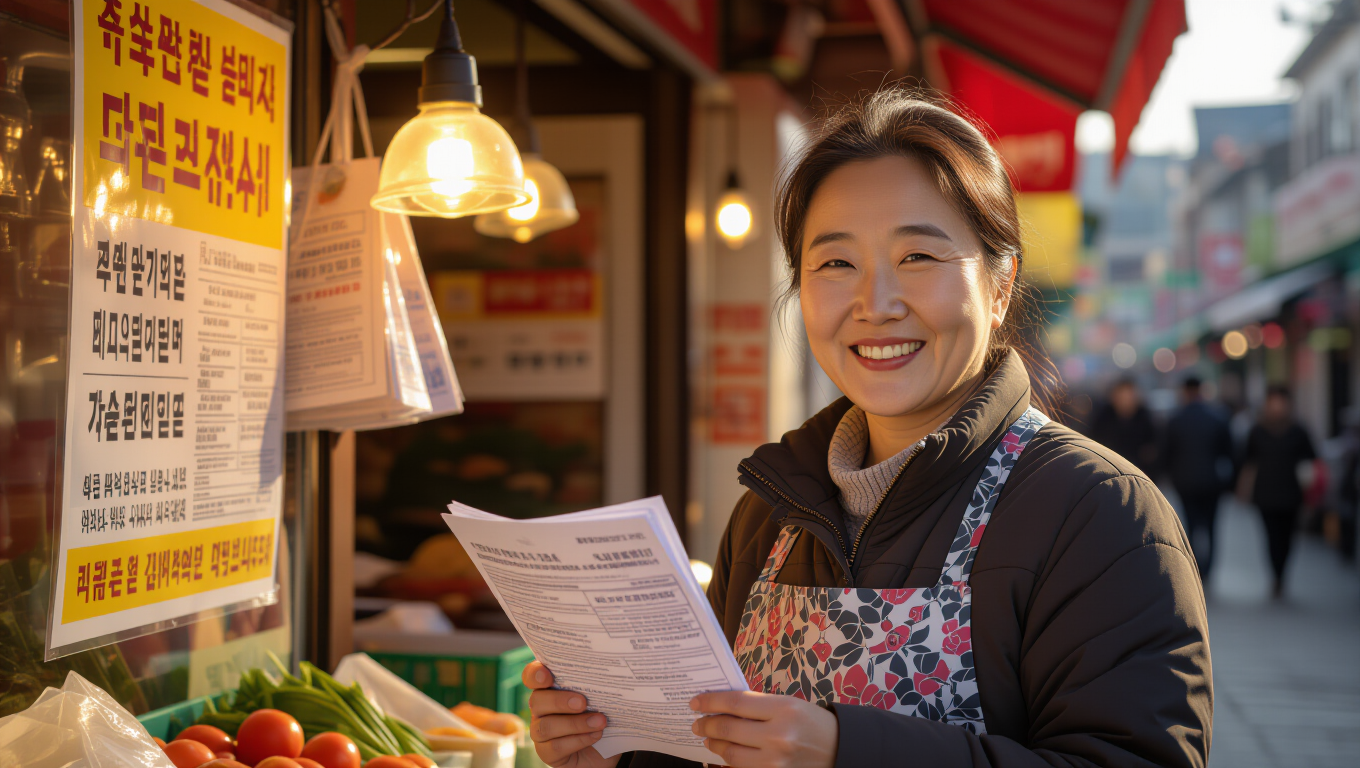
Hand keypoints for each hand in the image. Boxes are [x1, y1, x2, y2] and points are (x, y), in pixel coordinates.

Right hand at [523, 660, 619, 767]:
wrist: (603, 748)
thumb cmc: (598, 715)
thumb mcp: (598, 699)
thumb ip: (594, 687)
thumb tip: (607, 675)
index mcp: (548, 688)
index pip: (531, 676)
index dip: (535, 674)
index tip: (547, 677)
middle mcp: (540, 709)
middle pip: (537, 700)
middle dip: (560, 701)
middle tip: (583, 703)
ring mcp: (539, 731)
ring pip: (546, 726)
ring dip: (575, 724)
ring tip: (600, 721)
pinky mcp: (546, 752)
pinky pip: (556, 747)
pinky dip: (579, 740)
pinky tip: (596, 735)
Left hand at [691, 691, 837, 767]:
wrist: (840, 750)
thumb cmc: (812, 723)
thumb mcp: (789, 704)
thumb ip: (757, 705)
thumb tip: (721, 706)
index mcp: (784, 709)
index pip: (735, 703)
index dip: (711, 701)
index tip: (696, 702)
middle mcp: (779, 736)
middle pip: (728, 729)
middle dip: (707, 725)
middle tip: (697, 722)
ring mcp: (776, 762)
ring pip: (731, 754)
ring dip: (715, 745)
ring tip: (709, 738)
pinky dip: (730, 761)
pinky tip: (725, 753)